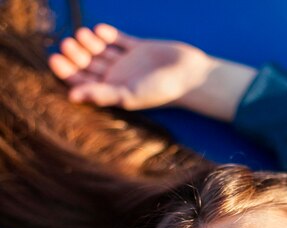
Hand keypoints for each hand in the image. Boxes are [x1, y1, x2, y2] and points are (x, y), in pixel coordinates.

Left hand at [48, 24, 256, 121]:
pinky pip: (118, 39)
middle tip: (68, 42)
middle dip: (76, 53)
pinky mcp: (138, 48)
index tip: (55, 58)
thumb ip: (100, 94)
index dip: (67, 72)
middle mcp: (118, 78)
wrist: (189, 75)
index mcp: (113, 92)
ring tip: (85, 34)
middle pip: (89, 65)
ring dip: (89, 42)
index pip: (84, 82)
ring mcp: (128, 62)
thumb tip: (71, 97)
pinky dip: (108, 34)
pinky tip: (101, 30)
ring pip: (101, 50)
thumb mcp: (128, 94)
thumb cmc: (161, 90)